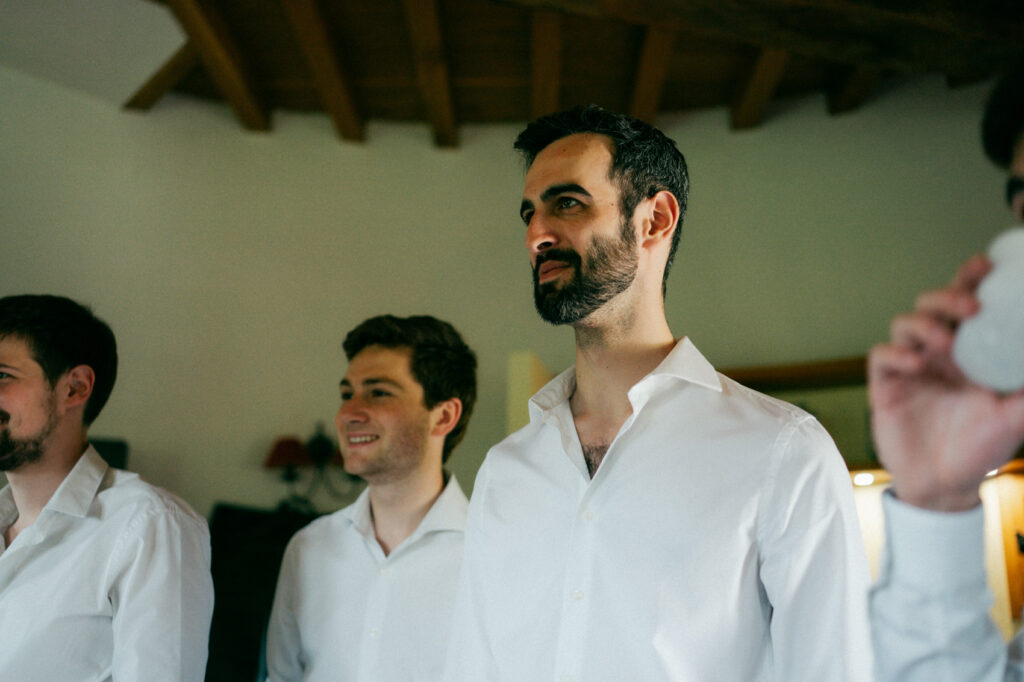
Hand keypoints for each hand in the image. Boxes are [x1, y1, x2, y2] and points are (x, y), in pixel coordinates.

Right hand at [868, 255, 1023, 510]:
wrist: (944, 487)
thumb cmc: (980, 450)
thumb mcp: (1016, 416)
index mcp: (968, 352)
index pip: (965, 304)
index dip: (970, 279)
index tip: (986, 265)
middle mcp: (937, 354)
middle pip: (931, 305)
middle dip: (948, 297)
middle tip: (970, 308)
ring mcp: (909, 368)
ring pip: (903, 324)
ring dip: (923, 325)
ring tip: (943, 343)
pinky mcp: (885, 386)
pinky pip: (881, 356)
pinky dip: (896, 354)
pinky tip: (916, 365)